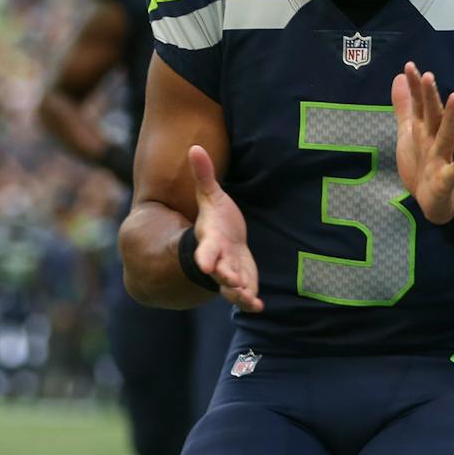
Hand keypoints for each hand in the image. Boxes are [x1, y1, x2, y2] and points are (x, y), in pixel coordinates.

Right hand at [189, 145, 261, 312]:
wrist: (223, 240)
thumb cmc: (217, 219)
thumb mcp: (212, 196)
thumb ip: (203, 176)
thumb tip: (194, 147)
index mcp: (210, 240)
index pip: (205, 249)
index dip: (205, 256)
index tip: (205, 264)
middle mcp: (218, 259)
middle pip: (218, 271)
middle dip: (224, 276)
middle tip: (231, 282)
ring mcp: (230, 272)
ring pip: (231, 288)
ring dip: (238, 294)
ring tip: (248, 300)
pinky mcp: (243, 281)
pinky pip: (245, 295)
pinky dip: (250, 302)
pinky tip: (259, 307)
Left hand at [392, 62, 453, 224]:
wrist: (434, 203)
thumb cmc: (423, 164)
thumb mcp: (408, 134)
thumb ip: (405, 107)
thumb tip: (398, 79)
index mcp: (425, 131)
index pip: (419, 106)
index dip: (414, 88)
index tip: (409, 66)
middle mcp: (435, 141)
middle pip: (433, 116)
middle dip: (431, 97)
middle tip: (428, 75)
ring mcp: (442, 159)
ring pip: (447, 136)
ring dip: (452, 118)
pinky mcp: (447, 180)